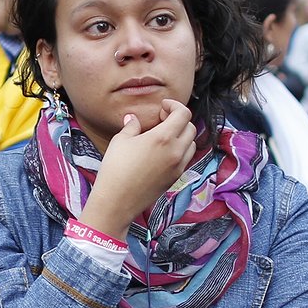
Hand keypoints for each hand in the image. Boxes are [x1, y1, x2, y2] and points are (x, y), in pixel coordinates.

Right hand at [80, 99, 196, 237]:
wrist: (117, 201)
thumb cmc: (116, 168)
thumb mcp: (120, 141)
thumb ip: (132, 126)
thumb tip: (134, 119)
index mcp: (164, 137)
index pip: (183, 114)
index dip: (175, 106)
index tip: (163, 106)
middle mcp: (176, 151)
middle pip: (191, 128)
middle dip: (179, 120)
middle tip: (162, 120)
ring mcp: (178, 166)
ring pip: (192, 144)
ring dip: (182, 136)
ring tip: (164, 136)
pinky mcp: (176, 178)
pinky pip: (186, 159)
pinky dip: (180, 150)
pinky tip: (163, 152)